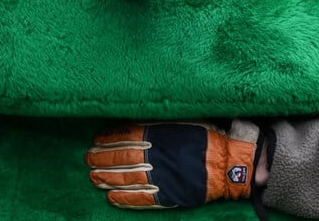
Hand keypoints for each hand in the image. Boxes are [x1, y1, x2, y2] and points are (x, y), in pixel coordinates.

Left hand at [87, 120, 262, 208]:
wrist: (229, 162)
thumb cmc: (207, 136)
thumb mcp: (182, 120)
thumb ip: (159, 122)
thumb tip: (134, 120)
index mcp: (159, 136)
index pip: (126, 137)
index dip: (109, 140)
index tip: (96, 140)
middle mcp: (156, 157)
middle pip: (122, 158)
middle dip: (103, 159)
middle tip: (89, 159)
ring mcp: (161, 178)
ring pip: (127, 179)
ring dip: (108, 178)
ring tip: (94, 177)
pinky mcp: (168, 195)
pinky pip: (142, 199)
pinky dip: (125, 199)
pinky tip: (111, 197)